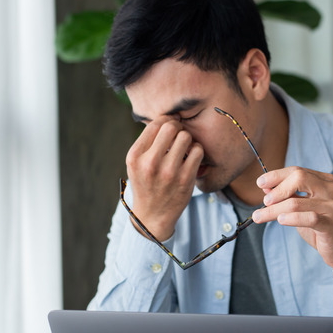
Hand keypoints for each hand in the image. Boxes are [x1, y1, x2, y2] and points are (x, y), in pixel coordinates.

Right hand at [125, 117, 203, 240]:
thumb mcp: (136, 163)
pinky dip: (196, 151)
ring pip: (186, 137)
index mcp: (135, 156)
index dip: (166, 120)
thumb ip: (148, 141)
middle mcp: (150, 163)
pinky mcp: (185, 179)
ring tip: (184, 148)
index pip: (155, 124)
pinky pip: (198, 151)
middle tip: (178, 134)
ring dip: (188, 139)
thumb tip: (170, 117)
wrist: (153, 215)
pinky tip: (191, 157)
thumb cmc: (146, 183)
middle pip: (171, 127)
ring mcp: (169, 172)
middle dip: (177, 127)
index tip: (170, 126)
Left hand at [252, 167, 332, 290]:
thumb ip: (289, 197)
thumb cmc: (323, 228)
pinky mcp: (332, 224)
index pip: (297, 171)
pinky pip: (307, 217)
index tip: (260, 183)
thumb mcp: (304, 209)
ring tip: (260, 216)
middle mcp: (332, 190)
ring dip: (273, 210)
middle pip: (299, 178)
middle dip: (277, 189)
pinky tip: (281, 220)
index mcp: (326, 181)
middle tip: (264, 201)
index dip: (276, 176)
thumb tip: (265, 188)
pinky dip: (291, 218)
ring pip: (296, 202)